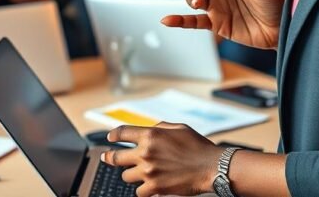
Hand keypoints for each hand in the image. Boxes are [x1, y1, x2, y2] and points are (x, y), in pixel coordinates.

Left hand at [101, 123, 222, 196]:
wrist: (211, 167)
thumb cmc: (197, 146)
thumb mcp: (178, 128)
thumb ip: (159, 128)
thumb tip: (148, 130)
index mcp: (150, 135)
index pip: (122, 132)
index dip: (113, 135)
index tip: (110, 138)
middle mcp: (146, 152)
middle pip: (116, 157)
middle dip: (110, 157)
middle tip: (107, 158)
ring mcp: (149, 171)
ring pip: (126, 176)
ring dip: (132, 175)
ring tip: (139, 174)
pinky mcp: (155, 187)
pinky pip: (139, 192)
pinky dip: (143, 190)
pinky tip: (148, 187)